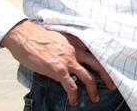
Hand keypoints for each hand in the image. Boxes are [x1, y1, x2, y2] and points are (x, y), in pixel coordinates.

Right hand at [0, 20, 114, 105]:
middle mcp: (75, 50)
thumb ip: (67, 47)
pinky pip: (71, 86)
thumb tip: (68, 57)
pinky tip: (73, 101)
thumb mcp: (58, 38)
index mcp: (76, 42)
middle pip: (98, 64)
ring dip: (93, 90)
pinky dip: (74, 95)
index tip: (109, 68)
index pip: (95, 51)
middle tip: (112, 85)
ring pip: (88, 77)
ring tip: (95, 98)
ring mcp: (68, 60)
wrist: (24, 36)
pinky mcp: (58, 70)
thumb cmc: (37, 37)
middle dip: (107, 76)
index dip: (103, 61)